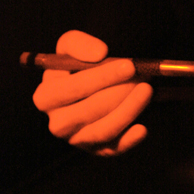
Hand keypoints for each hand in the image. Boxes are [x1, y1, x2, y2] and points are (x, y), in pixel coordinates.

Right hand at [32, 30, 152, 156]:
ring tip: (147, 90)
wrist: (92, 82)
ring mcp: (77, 139)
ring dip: (128, 110)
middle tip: (142, 76)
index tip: (128, 65)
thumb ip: (80, 44)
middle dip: (119, 91)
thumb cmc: (78, 62)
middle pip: (89, 111)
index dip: (101, 77)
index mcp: (46, 97)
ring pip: (103, 130)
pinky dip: (129, 141)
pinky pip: (113, 150)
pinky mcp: (97, 149)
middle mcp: (58, 123)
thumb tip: (100, 54)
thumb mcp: (71, 44)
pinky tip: (142, 128)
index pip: (71, 89)